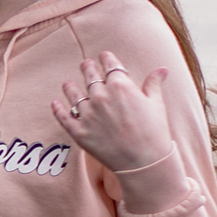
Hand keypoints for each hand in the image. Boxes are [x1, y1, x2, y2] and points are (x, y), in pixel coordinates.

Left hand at [51, 49, 174, 176]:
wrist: (144, 161)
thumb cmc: (154, 132)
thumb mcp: (156, 104)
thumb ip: (153, 84)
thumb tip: (161, 69)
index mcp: (121, 87)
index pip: (111, 66)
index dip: (107, 59)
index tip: (104, 56)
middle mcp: (101, 97)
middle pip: (90, 77)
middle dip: (88, 68)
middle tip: (85, 64)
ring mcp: (87, 114)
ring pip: (74, 94)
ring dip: (70, 87)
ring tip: (68, 83)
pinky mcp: (78, 131)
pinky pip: (63, 117)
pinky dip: (58, 108)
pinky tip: (55, 102)